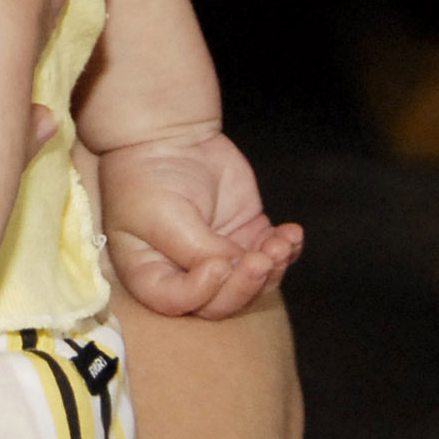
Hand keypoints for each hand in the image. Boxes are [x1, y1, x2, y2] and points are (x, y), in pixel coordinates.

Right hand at [101, 126, 301, 320]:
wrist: (168, 135)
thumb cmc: (149, 176)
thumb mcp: (163, 215)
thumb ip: (197, 250)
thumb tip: (235, 271)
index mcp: (149, 272)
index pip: (174, 302)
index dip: (200, 293)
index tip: (216, 265)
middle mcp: (184, 273)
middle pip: (219, 303)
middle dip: (245, 285)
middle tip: (261, 259)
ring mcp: (217, 257)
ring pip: (252, 285)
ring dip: (273, 268)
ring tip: (281, 242)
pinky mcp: (245, 238)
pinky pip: (272, 257)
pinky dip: (287, 250)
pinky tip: (291, 234)